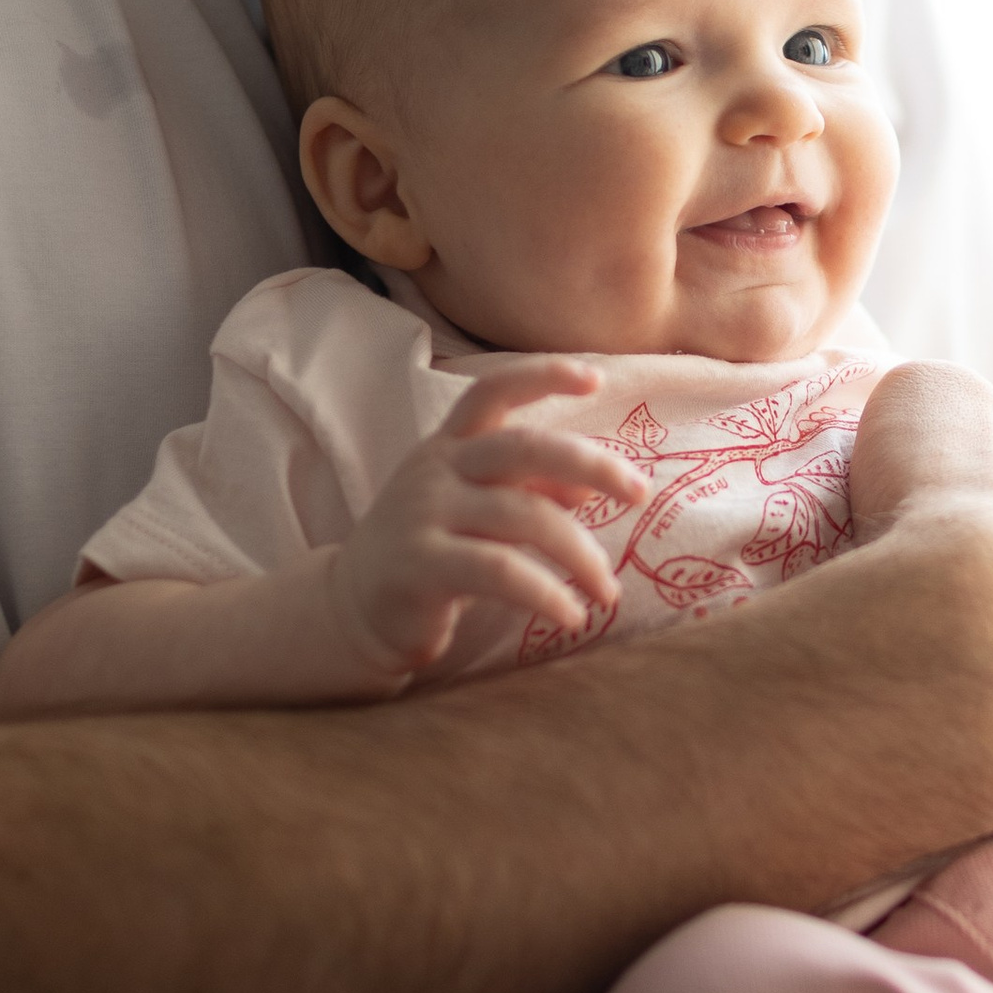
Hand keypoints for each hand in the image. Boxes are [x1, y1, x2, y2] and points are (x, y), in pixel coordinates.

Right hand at [329, 358, 647, 677]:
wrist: (352, 608)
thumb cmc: (431, 549)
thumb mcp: (476, 509)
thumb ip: (527, 490)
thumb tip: (591, 489)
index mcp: (450, 445)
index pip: (492, 391)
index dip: (542, 375)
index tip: (594, 378)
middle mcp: (435, 469)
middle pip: (524, 448)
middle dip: (592, 465)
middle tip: (640, 494)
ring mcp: (423, 514)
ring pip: (524, 516)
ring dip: (580, 555)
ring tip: (607, 591)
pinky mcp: (420, 566)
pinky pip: (500, 571)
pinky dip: (547, 594)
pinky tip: (573, 616)